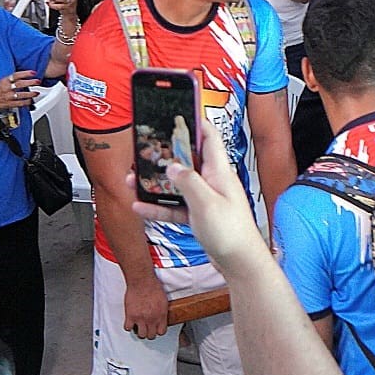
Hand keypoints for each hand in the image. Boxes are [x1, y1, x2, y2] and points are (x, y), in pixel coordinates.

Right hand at [0, 69, 39, 113]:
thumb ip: (9, 79)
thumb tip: (21, 75)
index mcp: (4, 81)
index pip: (16, 75)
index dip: (25, 73)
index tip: (33, 72)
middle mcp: (6, 89)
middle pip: (20, 84)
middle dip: (30, 82)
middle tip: (38, 81)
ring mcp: (8, 97)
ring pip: (21, 95)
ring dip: (30, 94)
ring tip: (36, 92)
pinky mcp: (9, 104)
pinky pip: (20, 103)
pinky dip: (26, 102)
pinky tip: (31, 101)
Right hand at [124, 279, 169, 339]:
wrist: (142, 280)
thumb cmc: (152, 286)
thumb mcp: (163, 300)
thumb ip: (162, 311)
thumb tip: (161, 317)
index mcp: (161, 314)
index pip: (161, 332)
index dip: (158, 331)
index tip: (156, 329)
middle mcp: (152, 318)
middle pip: (151, 335)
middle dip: (149, 333)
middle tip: (147, 328)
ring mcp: (141, 318)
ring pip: (141, 335)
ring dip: (140, 331)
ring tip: (139, 326)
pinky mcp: (131, 316)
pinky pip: (128, 328)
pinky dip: (129, 326)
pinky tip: (131, 321)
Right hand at [132, 117, 266, 275]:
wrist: (240, 263)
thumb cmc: (232, 232)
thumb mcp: (207, 203)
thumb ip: (188, 182)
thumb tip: (173, 165)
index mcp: (219, 171)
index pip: (209, 137)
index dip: (195, 122)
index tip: (178, 112)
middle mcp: (213, 181)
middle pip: (187, 160)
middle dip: (166, 155)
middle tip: (146, 150)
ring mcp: (205, 198)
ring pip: (177, 184)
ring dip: (156, 183)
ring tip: (134, 180)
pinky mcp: (199, 215)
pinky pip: (174, 206)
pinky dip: (158, 206)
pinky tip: (140, 207)